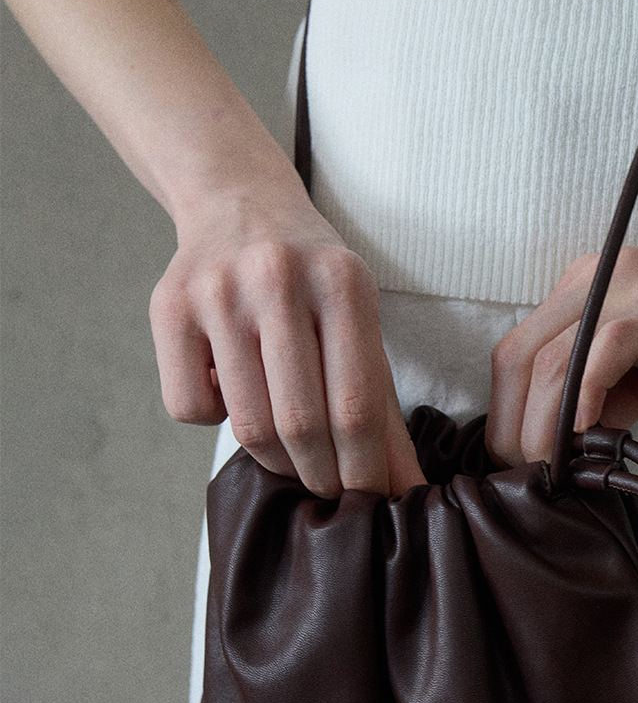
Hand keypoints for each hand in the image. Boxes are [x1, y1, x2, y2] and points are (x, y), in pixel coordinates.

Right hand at [150, 172, 424, 498]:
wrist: (238, 200)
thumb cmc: (313, 281)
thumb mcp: (361, 326)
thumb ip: (382, 411)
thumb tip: (404, 492)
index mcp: (342, 282)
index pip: (355, 408)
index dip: (362, 471)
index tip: (366, 501)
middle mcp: (278, 278)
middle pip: (300, 424)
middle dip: (319, 476)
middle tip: (327, 491)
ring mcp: (218, 290)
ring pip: (246, 424)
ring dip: (272, 460)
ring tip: (288, 453)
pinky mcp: (169, 306)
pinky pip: (190, 408)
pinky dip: (215, 421)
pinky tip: (234, 393)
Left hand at [486, 231, 637, 465]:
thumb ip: (611, 398)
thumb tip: (568, 449)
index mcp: (587, 291)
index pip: (518, 355)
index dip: (505, 415)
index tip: (516, 465)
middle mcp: (596, 281)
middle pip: (518, 359)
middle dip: (509, 429)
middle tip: (523, 481)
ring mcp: (628, 291)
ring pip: (551, 361)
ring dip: (539, 427)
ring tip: (550, 471)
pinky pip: (601, 351)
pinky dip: (581, 397)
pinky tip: (584, 437)